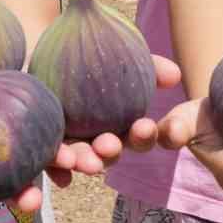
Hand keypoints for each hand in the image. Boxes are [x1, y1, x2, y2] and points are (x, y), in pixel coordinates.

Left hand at [0, 55, 180, 222]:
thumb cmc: (32, 54)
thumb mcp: (78, 46)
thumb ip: (126, 60)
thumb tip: (177, 76)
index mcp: (61, 136)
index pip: (92, 148)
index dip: (107, 148)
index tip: (116, 142)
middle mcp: (25, 155)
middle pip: (47, 172)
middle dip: (57, 177)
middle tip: (74, 169)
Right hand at [0, 96, 76, 222]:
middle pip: (6, 195)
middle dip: (20, 199)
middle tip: (31, 203)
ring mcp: (8, 161)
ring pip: (32, 176)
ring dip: (53, 179)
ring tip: (70, 178)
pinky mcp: (28, 140)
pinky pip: (47, 149)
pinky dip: (61, 161)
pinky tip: (73, 164)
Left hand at [59, 54, 181, 171]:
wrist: (50, 50)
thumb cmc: (94, 54)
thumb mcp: (120, 53)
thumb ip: (147, 65)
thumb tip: (175, 74)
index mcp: (122, 123)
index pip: (139, 135)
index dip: (145, 134)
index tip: (146, 126)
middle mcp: (99, 139)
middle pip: (109, 152)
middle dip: (111, 151)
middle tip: (108, 144)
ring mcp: (73, 144)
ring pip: (81, 159)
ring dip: (84, 162)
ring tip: (83, 160)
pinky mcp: (47, 145)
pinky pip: (51, 161)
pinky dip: (56, 168)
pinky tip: (60, 172)